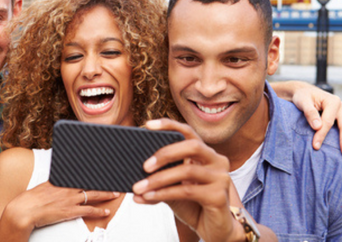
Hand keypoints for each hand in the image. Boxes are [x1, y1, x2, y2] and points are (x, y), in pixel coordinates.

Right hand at [0, 181, 118, 238]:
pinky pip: (89, 210)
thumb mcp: (43, 186)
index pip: (80, 174)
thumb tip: (56, 180)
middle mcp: (67, 188)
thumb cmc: (31, 200)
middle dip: (102, 182)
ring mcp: (70, 199)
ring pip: (93, 194)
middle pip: (89, 183)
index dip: (92, 172)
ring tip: (115, 194)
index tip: (100, 169)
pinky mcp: (70, 211)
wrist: (25, 210)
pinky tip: (105, 211)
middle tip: (113, 180)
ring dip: (106, 194)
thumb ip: (53, 183)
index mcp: (61, 181)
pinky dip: (99, 211)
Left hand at [132, 119, 243, 241]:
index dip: (169, 125)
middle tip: (144, 166)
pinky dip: (164, 193)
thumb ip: (158, 181)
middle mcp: (216, 160)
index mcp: (203, 153)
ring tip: (139, 188)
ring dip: (159, 179)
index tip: (148, 125)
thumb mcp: (172, 188)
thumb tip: (133, 187)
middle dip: (165, 153)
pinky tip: (149, 197)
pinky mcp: (219, 196)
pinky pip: (187, 190)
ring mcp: (220, 177)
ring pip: (187, 170)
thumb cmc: (192, 203)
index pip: (188, 131)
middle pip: (192, 145)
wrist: (214, 228)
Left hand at [288, 81, 341, 150]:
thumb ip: (310, 113)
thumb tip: (317, 127)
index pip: (328, 122)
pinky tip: (340, 146)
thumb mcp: (303, 102)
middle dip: (341, 141)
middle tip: (340, 154)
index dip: (322, 134)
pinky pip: (341, 126)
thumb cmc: (302, 96)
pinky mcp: (339, 117)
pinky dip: (341, 136)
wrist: (303, 92)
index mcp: (333, 101)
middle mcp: (340, 106)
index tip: (315, 145)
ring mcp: (341, 112)